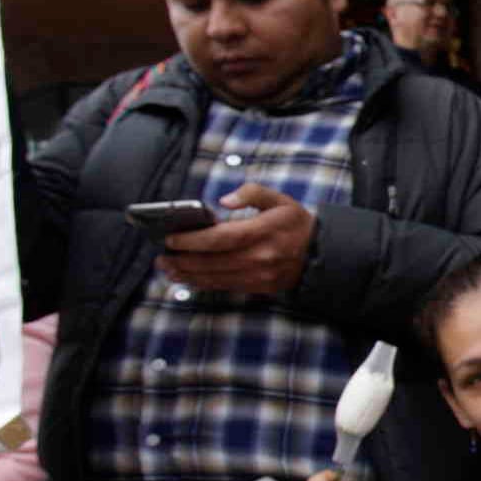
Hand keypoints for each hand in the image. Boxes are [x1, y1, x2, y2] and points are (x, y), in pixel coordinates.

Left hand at [158, 183, 315, 295]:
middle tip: (161, 257)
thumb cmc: (296, 224)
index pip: (221, 238)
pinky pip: (224, 286)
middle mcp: (259, 257)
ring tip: (168, 269)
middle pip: (212, 261)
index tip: (172, 239)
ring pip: (215, 277)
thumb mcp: (280, 199)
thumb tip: (225, 200)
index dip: (193, 240)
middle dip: (182, 260)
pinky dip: (203, 283)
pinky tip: (188, 278)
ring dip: (188, 274)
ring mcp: (258, 275)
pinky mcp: (257, 287)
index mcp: (263, 232)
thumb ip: (252, 193)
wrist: (319, 253)